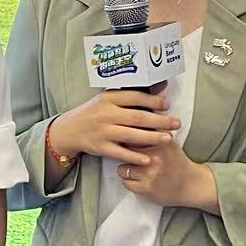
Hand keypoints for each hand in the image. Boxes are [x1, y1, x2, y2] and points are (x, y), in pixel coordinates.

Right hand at [50, 91, 181, 166]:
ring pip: (131, 135)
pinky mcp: (100, 147)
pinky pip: (120, 153)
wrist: (69, 130)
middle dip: (160, 121)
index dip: (153, 101)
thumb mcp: (109, 99)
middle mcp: (106, 114)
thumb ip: (133, 95)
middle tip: (176, 123)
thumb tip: (162, 87)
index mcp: (108, 98)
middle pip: (137, 117)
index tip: (167, 105)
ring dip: (152, 138)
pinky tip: (148, 159)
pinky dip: (135, 157)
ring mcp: (103, 131)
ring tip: (168, 138)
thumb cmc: (94, 112)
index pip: (134, 97)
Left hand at [115, 132, 214, 209]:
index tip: (123, 139)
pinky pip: (126, 182)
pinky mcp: (146, 188)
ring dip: (126, 170)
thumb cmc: (176, 162)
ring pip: (122, 168)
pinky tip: (141, 180)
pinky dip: (131, 182)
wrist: (190, 185)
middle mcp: (155, 157)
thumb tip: (132, 121)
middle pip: (124, 151)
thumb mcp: (169, 142)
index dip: (126, 137)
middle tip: (129, 156)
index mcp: (161, 142)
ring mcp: (150, 173)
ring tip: (138, 170)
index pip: (133, 134)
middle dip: (124, 154)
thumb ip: (153, 131)